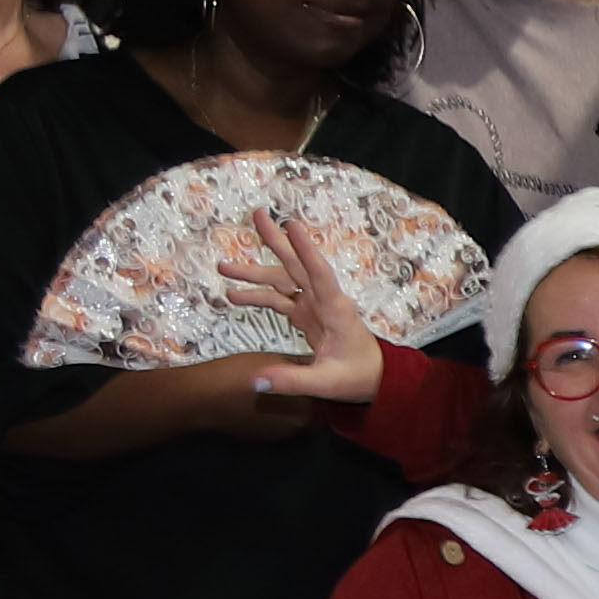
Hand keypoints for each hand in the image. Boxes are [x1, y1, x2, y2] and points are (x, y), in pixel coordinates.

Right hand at [235, 205, 386, 409]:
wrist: (374, 378)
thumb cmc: (357, 377)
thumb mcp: (325, 383)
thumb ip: (291, 380)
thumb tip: (255, 380)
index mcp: (336, 309)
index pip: (320, 274)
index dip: (306, 250)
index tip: (291, 225)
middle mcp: (324, 301)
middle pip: (297, 265)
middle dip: (276, 241)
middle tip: (256, 215)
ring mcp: (314, 306)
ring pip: (283, 280)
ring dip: (255, 273)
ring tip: (223, 267)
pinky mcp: (306, 315)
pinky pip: (279, 300)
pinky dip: (258, 296)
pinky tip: (234, 296)